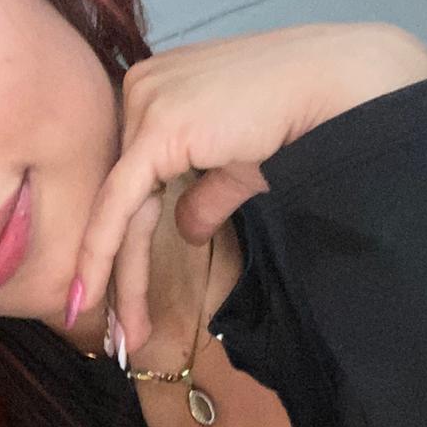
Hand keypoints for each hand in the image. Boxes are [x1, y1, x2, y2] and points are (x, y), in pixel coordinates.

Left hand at [67, 21, 426, 351]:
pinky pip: (119, 204)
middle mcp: (140, 90)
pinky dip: (102, 253)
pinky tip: (89, 296)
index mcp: (159, 89)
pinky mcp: (155, 127)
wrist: (337, 90)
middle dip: (117, 267)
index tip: (112, 292)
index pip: (133, 179)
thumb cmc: (301, 118)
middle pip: (122, 196)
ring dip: (120, 278)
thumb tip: (185, 229)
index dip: (122, 238)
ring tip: (120, 337)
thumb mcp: (239, 166)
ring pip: (120, 208)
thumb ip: (206, 194)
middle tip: (116, 330)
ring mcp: (143, 104)